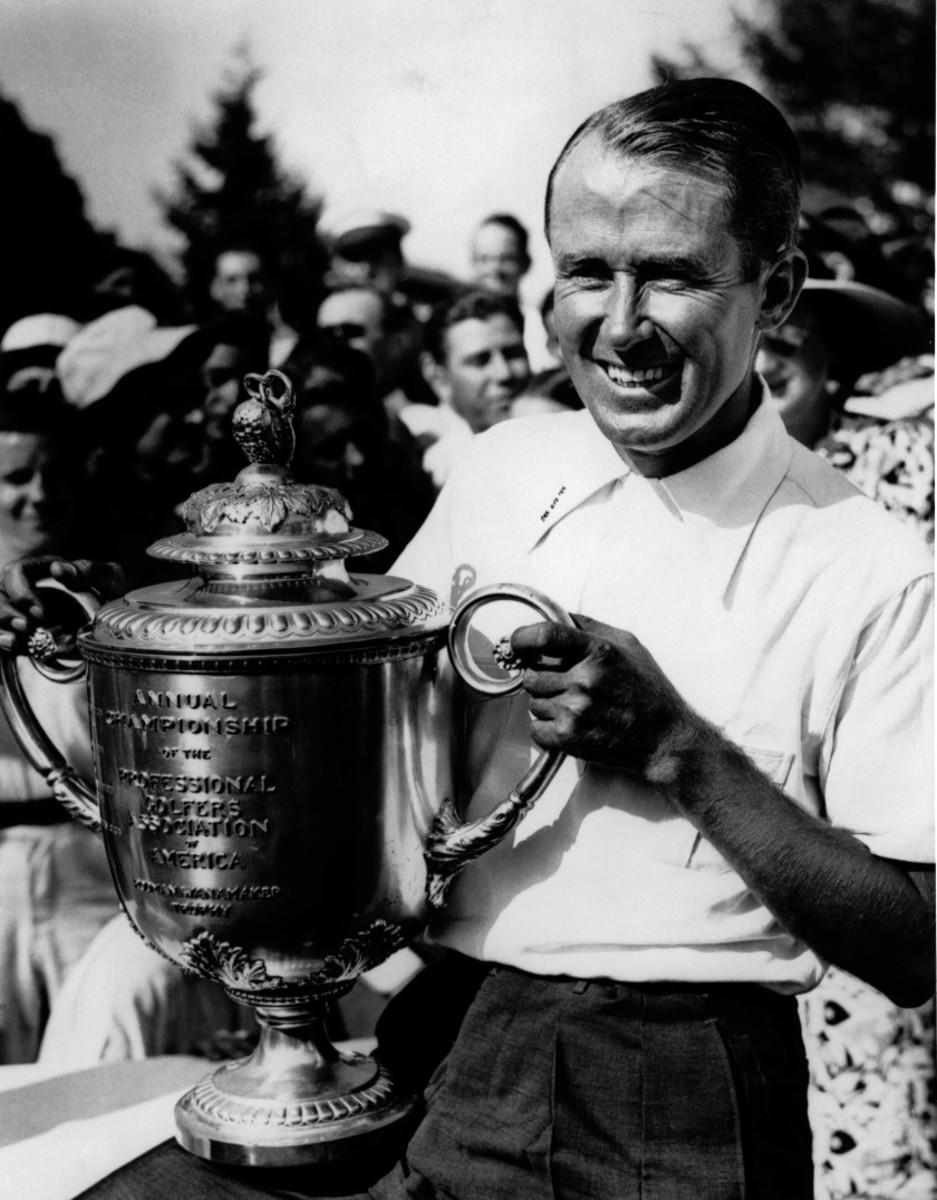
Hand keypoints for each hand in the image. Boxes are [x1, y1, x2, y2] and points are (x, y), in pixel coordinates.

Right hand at [0, 557, 125, 651]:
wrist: (122, 621)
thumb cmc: (115, 592)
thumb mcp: (110, 577)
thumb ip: (88, 570)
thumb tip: (57, 569)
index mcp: (44, 569)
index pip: (17, 571)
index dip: (21, 590)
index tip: (39, 613)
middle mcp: (27, 587)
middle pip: (0, 592)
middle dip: (6, 611)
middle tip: (26, 627)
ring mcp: (22, 609)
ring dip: (1, 625)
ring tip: (16, 640)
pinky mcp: (23, 629)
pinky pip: (3, 631)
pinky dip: (4, 638)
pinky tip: (15, 645)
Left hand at [510, 614, 701, 779]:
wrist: (664, 738)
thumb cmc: (647, 689)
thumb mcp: (629, 646)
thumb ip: (591, 627)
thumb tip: (558, 614)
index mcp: (598, 652)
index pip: (544, 635)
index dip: (523, 638)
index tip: (518, 644)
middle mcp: (584, 680)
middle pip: (532, 674)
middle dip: (542, 679)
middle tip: (564, 685)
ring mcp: (575, 710)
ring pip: (533, 702)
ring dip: (547, 705)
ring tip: (575, 707)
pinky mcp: (570, 737)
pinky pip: (535, 728)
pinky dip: (546, 729)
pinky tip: (569, 725)